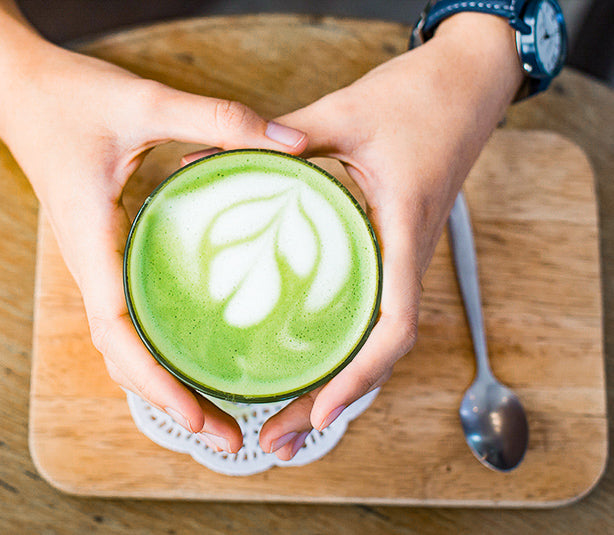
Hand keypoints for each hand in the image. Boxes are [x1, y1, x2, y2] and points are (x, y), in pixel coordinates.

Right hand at [13, 47, 308, 451]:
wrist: (24, 93)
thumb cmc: (73, 100)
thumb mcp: (146, 103)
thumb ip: (217, 120)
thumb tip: (292, 142)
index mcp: (93, 243)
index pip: (118, 332)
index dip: (157, 381)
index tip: (200, 417)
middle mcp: (93, 266)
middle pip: (124, 358)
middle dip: (171, 403)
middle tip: (229, 437)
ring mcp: (100, 265)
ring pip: (126, 345)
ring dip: (166, 384)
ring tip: (219, 414)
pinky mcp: (110, 255)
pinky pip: (131, 317)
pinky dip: (158, 350)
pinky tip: (196, 353)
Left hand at [255, 13, 522, 459]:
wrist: (468, 86)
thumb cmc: (418, 97)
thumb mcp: (345, 112)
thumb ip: (283, 135)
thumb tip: (213, 158)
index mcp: (402, 230)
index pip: (393, 325)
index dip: (358, 377)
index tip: (318, 416)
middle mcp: (406, 257)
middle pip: (378, 356)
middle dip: (330, 404)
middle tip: (275, 442)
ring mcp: (402, 259)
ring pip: (374, 343)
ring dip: (334, 388)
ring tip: (283, 424)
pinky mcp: (392, 249)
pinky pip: (372, 312)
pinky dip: (343, 350)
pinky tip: (306, 362)